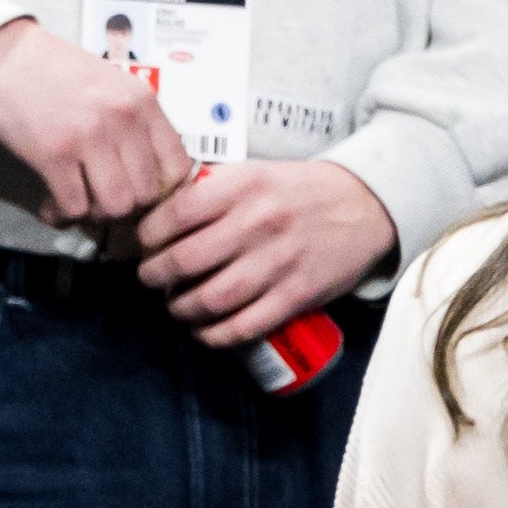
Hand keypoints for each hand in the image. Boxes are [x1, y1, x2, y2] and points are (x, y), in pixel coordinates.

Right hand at [0, 15, 191, 227]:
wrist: (3, 55)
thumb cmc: (55, 71)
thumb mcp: (112, 86)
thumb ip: (136, 123)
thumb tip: (148, 174)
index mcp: (143, 102)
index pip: (178, 168)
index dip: (161, 192)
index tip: (137, 193)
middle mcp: (123, 119)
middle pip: (146, 194)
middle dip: (124, 206)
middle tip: (100, 199)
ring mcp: (88, 136)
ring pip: (115, 206)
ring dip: (95, 214)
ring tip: (78, 203)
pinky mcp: (52, 153)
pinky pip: (73, 206)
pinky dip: (63, 214)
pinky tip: (52, 205)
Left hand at [132, 157, 394, 345]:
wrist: (364, 204)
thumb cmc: (296, 190)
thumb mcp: (252, 173)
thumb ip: (209, 189)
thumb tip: (154, 211)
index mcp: (242, 187)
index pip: (176, 213)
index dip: (148, 234)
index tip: (143, 244)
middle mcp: (259, 223)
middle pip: (186, 260)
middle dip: (155, 275)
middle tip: (149, 278)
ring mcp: (280, 262)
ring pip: (212, 298)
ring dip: (181, 308)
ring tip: (175, 305)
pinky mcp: (298, 294)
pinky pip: (246, 325)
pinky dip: (215, 335)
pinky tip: (202, 330)